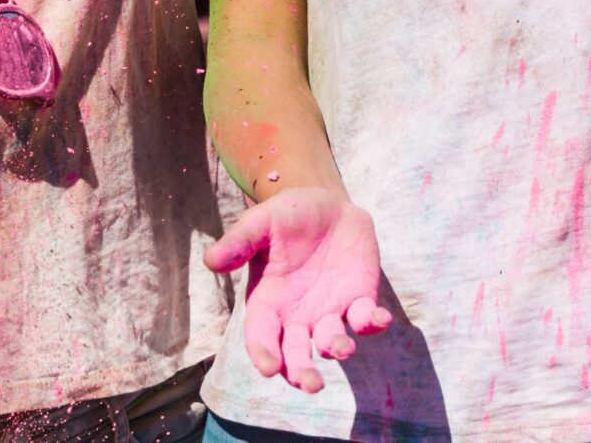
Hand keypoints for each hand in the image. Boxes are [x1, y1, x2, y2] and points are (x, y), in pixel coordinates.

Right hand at [205, 187, 392, 393]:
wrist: (326, 206)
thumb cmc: (285, 218)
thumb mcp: (260, 223)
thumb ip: (239, 242)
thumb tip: (211, 261)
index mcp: (268, 303)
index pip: (261, 337)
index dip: (264, 354)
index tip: (269, 368)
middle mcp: (297, 316)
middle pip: (296, 354)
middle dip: (302, 372)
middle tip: (311, 384)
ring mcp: (329, 311)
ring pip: (330, 341)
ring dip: (336, 348)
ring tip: (342, 349)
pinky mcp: (358, 299)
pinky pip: (365, 318)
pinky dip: (372, 323)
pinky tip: (379, 319)